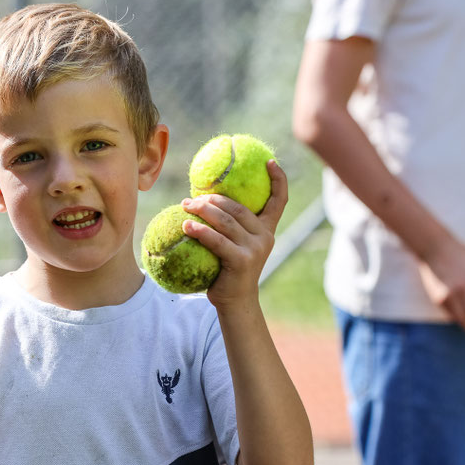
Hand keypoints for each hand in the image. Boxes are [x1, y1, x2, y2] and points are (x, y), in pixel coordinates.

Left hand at [181, 159, 287, 306]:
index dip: (278, 180)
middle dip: (214, 197)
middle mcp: (265, 237)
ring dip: (203, 210)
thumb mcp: (235, 246)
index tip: (269, 162)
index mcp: (266, 230)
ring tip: (185, 205)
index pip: (279, 201)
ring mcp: (255, 248)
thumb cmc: (229, 271)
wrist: (236, 301)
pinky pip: (216, 240)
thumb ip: (230, 227)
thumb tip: (203, 201)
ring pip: (226, 220)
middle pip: (239, 207)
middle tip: (193, 197)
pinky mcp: (241, 260)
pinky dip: (200, 231)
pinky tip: (186, 225)